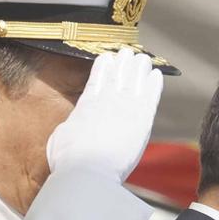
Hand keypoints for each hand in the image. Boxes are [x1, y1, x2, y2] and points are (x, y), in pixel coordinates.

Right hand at [45, 48, 164, 180]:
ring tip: (143, 59)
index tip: (107, 58)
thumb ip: (71, 127)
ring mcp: (125, 109)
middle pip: (117, 78)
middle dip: (123, 64)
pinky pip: (150, 97)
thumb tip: (71, 128)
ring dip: (139, 69)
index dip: (103, 69)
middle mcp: (106, 103)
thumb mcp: (61, 136)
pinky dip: (153, 85)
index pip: (97, 81)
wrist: (87, 167)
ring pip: (134, 83)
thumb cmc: (68, 158)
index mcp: (87, 106)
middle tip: (128, 52)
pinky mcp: (142, 120)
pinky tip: (157, 75)